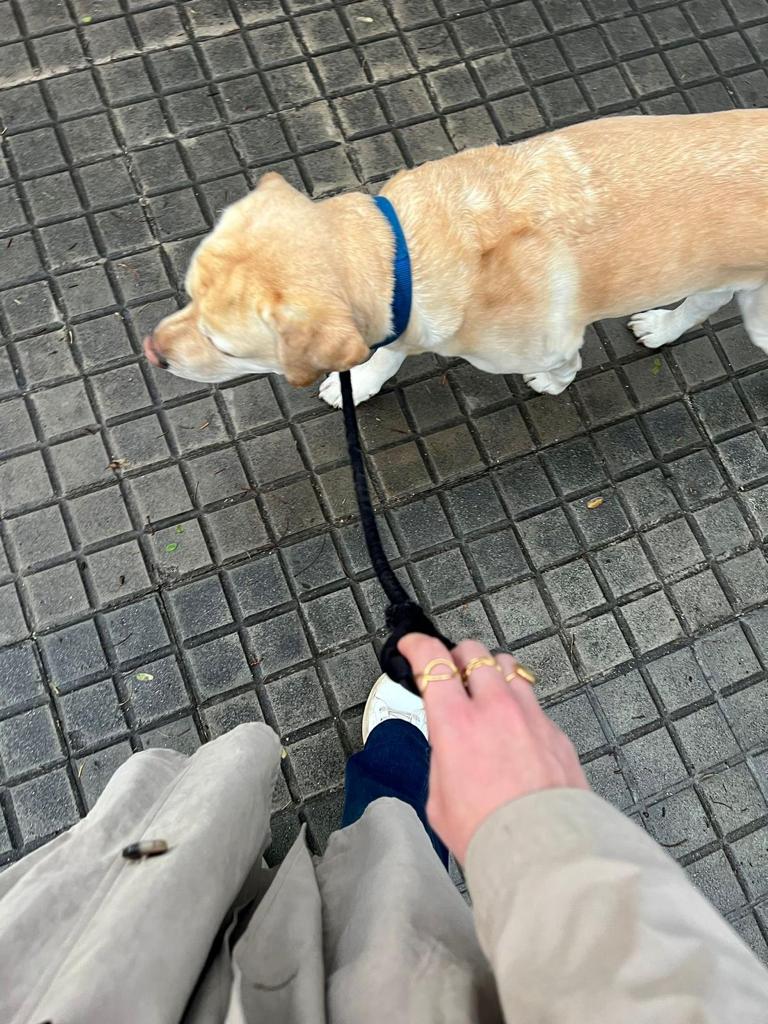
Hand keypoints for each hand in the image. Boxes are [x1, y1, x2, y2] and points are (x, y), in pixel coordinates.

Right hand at [398, 635, 589, 863]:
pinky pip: (532, 700)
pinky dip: (518, 704)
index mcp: (457, 723)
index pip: (432, 660)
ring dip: (490, 672)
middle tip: (450, 671)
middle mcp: (495, 709)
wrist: (544, 852)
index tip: (411, 644)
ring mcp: (529, 715)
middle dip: (457, 656)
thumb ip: (442, 760)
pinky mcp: (554, 731)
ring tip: (484, 691)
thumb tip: (449, 750)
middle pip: (474, 651)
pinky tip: (514, 728)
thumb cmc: (491, 833)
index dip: (417, 644)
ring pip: (508, 666)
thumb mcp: (439, 799)